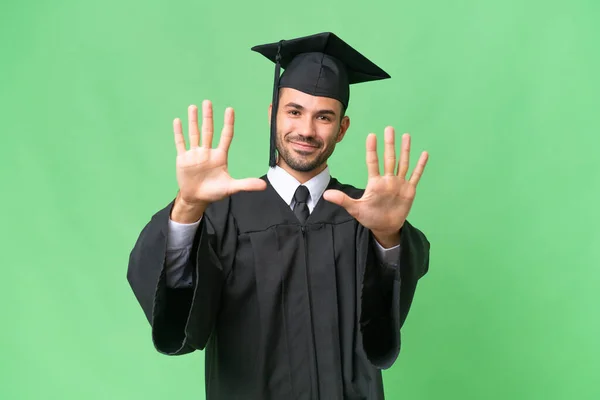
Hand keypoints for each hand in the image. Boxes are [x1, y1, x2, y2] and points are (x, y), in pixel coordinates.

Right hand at [171, 101, 265, 221]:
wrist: (196, 198)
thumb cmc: (214, 192)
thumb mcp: (231, 188)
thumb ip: (246, 184)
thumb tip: (264, 186)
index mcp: (220, 156)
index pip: (226, 136)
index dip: (228, 123)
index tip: (229, 110)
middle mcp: (207, 152)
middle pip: (208, 131)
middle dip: (208, 117)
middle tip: (207, 102)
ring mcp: (195, 154)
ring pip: (194, 134)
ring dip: (193, 121)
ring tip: (193, 107)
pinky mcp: (183, 159)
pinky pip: (181, 143)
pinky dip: (179, 133)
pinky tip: (178, 121)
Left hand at [323, 127, 427, 242]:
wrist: (385, 227)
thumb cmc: (369, 217)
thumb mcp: (355, 209)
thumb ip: (343, 200)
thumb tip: (325, 195)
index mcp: (375, 182)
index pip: (373, 162)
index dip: (372, 150)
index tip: (371, 136)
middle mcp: (388, 180)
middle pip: (389, 158)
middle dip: (389, 144)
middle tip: (389, 129)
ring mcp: (399, 184)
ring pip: (403, 163)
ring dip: (405, 150)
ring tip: (406, 135)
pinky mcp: (409, 190)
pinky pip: (415, 176)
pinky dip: (420, 166)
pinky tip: (424, 154)